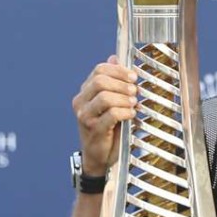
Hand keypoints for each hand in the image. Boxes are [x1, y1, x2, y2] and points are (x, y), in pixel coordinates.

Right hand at [72, 56, 137, 175]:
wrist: (99, 158)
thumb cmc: (107, 130)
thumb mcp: (110, 104)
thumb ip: (112, 82)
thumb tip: (114, 58)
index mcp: (85, 93)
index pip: (98, 70)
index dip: (118, 70)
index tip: (133, 77)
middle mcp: (81, 102)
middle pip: (100, 81)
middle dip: (122, 84)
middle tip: (135, 91)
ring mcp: (84, 116)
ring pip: (105, 97)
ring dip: (124, 99)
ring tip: (134, 104)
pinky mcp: (93, 129)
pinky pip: (111, 114)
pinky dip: (125, 112)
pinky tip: (131, 115)